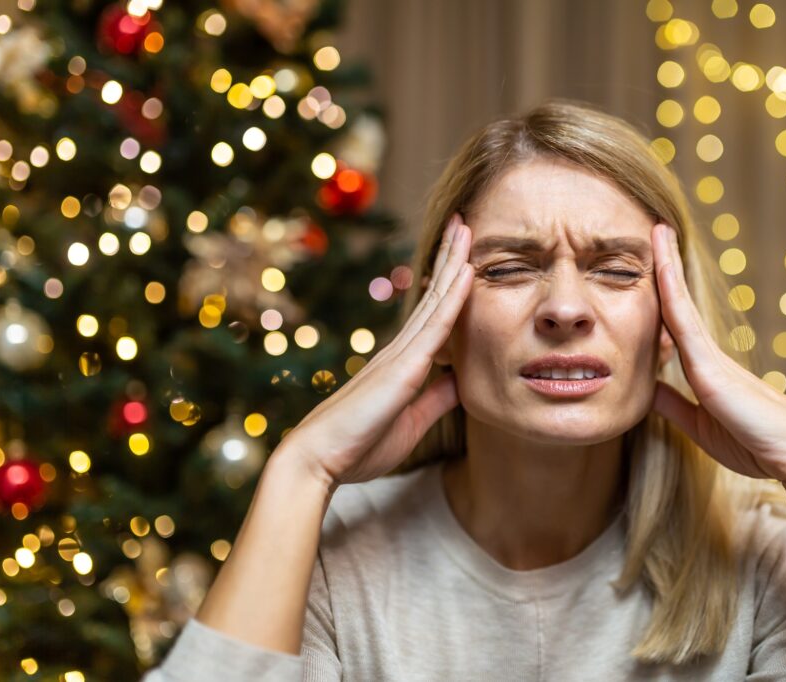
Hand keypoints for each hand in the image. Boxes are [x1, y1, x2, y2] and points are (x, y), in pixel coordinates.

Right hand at [273, 213, 473, 487]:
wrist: (318, 460)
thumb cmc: (359, 446)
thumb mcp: (412, 421)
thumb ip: (436, 398)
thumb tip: (462, 377)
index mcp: (402, 362)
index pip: (432, 314)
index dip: (448, 282)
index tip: (463, 255)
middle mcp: (400, 349)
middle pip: (432, 295)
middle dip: (449, 258)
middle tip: (463, 222)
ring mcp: (400, 353)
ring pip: (434, 299)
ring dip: (453, 262)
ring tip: (465, 228)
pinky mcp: (403, 367)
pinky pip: (435, 325)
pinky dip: (453, 296)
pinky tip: (467, 272)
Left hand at [649, 223, 785, 486]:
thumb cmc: (756, 445)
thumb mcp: (700, 426)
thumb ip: (675, 406)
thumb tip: (648, 389)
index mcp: (705, 370)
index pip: (674, 325)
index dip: (662, 295)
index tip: (652, 267)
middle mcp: (708, 356)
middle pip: (677, 303)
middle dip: (666, 267)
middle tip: (656, 230)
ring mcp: (710, 357)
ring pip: (679, 303)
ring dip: (667, 266)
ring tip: (658, 231)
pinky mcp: (711, 368)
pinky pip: (683, 321)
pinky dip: (670, 291)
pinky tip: (661, 266)